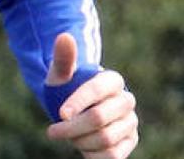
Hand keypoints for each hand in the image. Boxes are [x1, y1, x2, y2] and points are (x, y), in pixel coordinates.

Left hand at [44, 33, 138, 157]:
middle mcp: (126, 100)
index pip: (96, 90)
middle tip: (52, 131)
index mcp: (112, 80)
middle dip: (72, 128)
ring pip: (105, 138)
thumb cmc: (68, 90)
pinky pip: (113, 156)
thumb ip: (64, 59)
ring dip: (79, 141)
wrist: (78, 111)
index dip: (77, 103)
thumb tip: (64, 36)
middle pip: (99, 118)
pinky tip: (82, 147)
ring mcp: (130, 122)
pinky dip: (92, 155)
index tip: (60, 114)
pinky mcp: (130, 141)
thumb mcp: (60, 75)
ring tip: (69, 136)